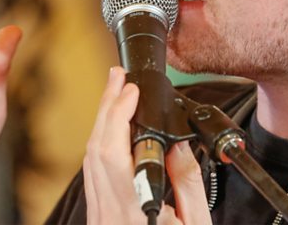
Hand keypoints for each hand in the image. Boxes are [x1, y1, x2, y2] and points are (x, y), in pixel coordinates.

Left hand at [83, 67, 210, 224]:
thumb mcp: (197, 223)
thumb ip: (188, 181)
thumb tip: (178, 142)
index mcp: (134, 209)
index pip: (114, 152)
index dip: (118, 114)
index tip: (132, 90)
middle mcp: (109, 211)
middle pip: (96, 148)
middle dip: (106, 106)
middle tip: (117, 77)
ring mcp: (98, 215)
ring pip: (90, 159)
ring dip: (101, 122)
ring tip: (115, 95)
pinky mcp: (97, 217)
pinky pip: (91, 174)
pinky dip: (100, 144)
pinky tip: (111, 131)